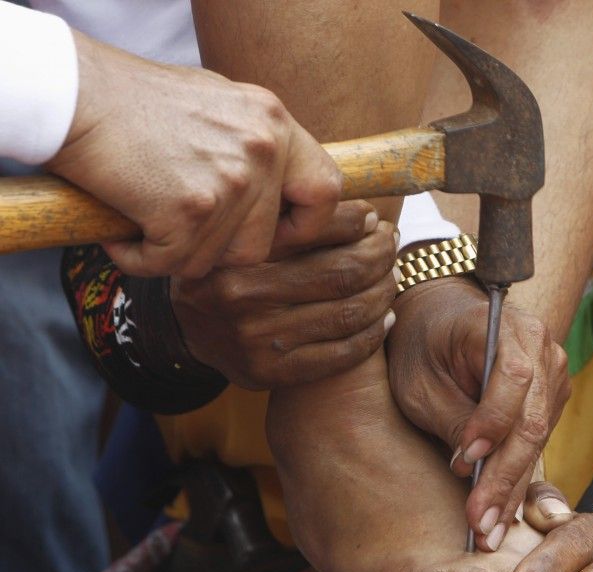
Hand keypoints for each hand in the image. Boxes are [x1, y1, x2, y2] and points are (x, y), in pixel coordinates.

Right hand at [46, 31, 341, 277]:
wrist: (76, 96)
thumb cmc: (139, 102)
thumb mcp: (221, 106)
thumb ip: (259, 146)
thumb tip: (285, 193)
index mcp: (275, 123)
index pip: (326, 191)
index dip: (306, 225)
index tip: (276, 234)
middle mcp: (263, 150)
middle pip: (263, 244)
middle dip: (222, 249)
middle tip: (185, 230)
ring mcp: (231, 181)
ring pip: (221, 260)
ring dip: (181, 253)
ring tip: (149, 221)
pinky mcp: (191, 209)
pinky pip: (174, 264)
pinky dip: (143, 258)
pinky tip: (124, 232)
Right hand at [172, 202, 396, 388]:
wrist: (184, 331)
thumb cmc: (226, 268)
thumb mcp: (242, 231)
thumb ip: (287, 215)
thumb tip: (364, 211)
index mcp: (237, 251)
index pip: (318, 229)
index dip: (359, 221)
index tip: (373, 219)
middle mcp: (241, 295)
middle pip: (343, 272)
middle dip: (380, 255)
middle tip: (390, 245)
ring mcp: (256, 339)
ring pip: (350, 312)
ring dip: (384, 292)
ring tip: (391, 276)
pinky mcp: (271, 373)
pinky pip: (344, 353)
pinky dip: (375, 333)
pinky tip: (384, 316)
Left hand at [387, 277, 569, 552]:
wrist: (441, 316)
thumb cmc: (422, 345)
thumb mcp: (419, 381)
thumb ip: (450, 417)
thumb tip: (472, 466)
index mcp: (502, 326)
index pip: (513, 377)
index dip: (492, 421)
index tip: (463, 460)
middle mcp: (540, 345)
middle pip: (532, 418)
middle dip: (504, 475)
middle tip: (480, 522)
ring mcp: (553, 370)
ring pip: (539, 437)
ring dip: (512, 485)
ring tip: (487, 528)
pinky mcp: (552, 395)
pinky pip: (540, 440)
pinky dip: (518, 475)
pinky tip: (500, 509)